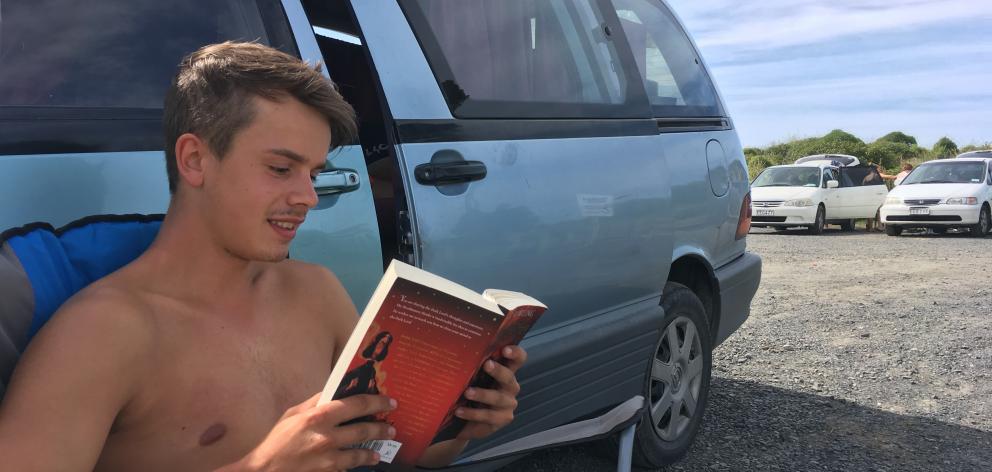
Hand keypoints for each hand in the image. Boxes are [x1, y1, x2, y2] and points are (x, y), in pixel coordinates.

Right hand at [223, 393, 396, 471]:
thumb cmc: (276, 442)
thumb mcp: (292, 415)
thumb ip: (315, 402)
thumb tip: (334, 390)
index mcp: (318, 417)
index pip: (356, 405)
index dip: (377, 402)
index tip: (389, 402)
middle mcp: (327, 438)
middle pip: (363, 431)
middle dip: (381, 429)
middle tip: (391, 428)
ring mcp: (328, 460)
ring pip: (360, 455)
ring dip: (372, 453)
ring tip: (378, 451)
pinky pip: (346, 470)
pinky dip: (353, 467)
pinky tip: (360, 466)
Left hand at [455, 345, 527, 439]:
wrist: (465, 421)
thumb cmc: (469, 392)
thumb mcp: (471, 378)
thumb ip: (470, 366)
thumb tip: (452, 349)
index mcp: (506, 371)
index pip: (518, 359)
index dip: (515, 353)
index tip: (505, 350)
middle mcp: (510, 386)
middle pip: (509, 377)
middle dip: (498, 371)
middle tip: (486, 365)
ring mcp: (508, 404)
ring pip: (498, 398)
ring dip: (482, 394)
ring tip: (467, 393)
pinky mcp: (502, 419)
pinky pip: (488, 416)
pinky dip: (473, 413)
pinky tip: (459, 411)